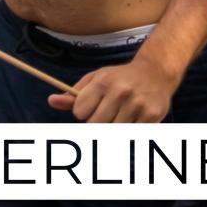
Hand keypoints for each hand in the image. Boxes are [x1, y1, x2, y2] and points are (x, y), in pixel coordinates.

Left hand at [47, 55, 178, 122]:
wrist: (155, 72)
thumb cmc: (119, 77)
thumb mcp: (95, 79)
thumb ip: (73, 93)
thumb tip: (51, 101)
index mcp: (103, 81)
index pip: (79, 112)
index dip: (84, 112)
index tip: (92, 107)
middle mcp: (120, 91)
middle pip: (94, 126)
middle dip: (97, 122)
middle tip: (107, 112)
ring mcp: (136, 104)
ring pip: (112, 132)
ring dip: (114, 128)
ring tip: (120, 114)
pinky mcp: (151, 115)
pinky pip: (131, 135)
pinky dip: (130, 130)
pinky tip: (133, 117)